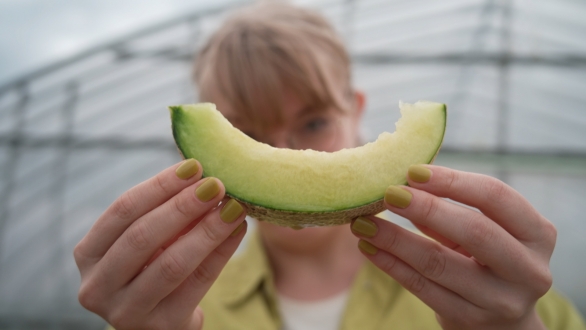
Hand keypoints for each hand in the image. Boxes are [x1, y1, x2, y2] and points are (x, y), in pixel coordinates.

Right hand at [74, 159, 246, 329]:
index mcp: (89, 254)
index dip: (160, 186)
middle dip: (183, 206)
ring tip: (233, 207)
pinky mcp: (161, 327)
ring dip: (207, 230)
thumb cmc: (154, 266)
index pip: (123, 210)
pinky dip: (221, 252)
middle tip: (217, 184)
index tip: (194, 166)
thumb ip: (164, 209)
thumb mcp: (149, 239)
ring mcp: (126, 312)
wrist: (163, 320)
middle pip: (142, 236)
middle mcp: (98, 285)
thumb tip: (201, 173)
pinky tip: (237, 230)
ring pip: (171, 263)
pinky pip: (197, 283)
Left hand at [351, 165, 555, 329]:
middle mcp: (528, 270)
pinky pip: (422, 288)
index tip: (413, 170)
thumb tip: (403, 179)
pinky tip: (369, 247)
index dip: (454, 181)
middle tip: (388, 193)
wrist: (504, 324)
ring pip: (439, 264)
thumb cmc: (488, 262)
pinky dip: (391, 265)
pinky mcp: (470, 320)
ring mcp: (501, 301)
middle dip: (426, 208)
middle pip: (475, 231)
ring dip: (395, 239)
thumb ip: (451, 208)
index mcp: (537, 235)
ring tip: (363, 223)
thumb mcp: (485, 233)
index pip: (496, 198)